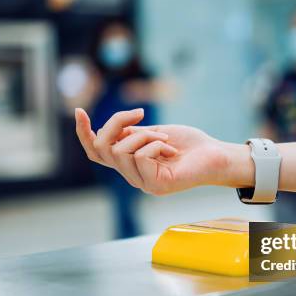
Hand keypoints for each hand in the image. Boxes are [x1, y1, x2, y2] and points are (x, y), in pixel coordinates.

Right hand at [75, 108, 252, 194]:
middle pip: (102, 148)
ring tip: (165, 138)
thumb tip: (111, 129)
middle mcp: (132, 175)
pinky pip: (140, 157)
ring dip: (144, 135)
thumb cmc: (189, 144)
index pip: (96, 152)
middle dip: (117, 123)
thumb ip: (131, 132)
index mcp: (129, 162)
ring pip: (120, 151)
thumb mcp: (154, 132)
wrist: (216, 155)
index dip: (83, 133)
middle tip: (141, 114)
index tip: (79, 110)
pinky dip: (155, 145)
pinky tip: (170, 149)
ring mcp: (143, 182)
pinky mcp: (156, 185)